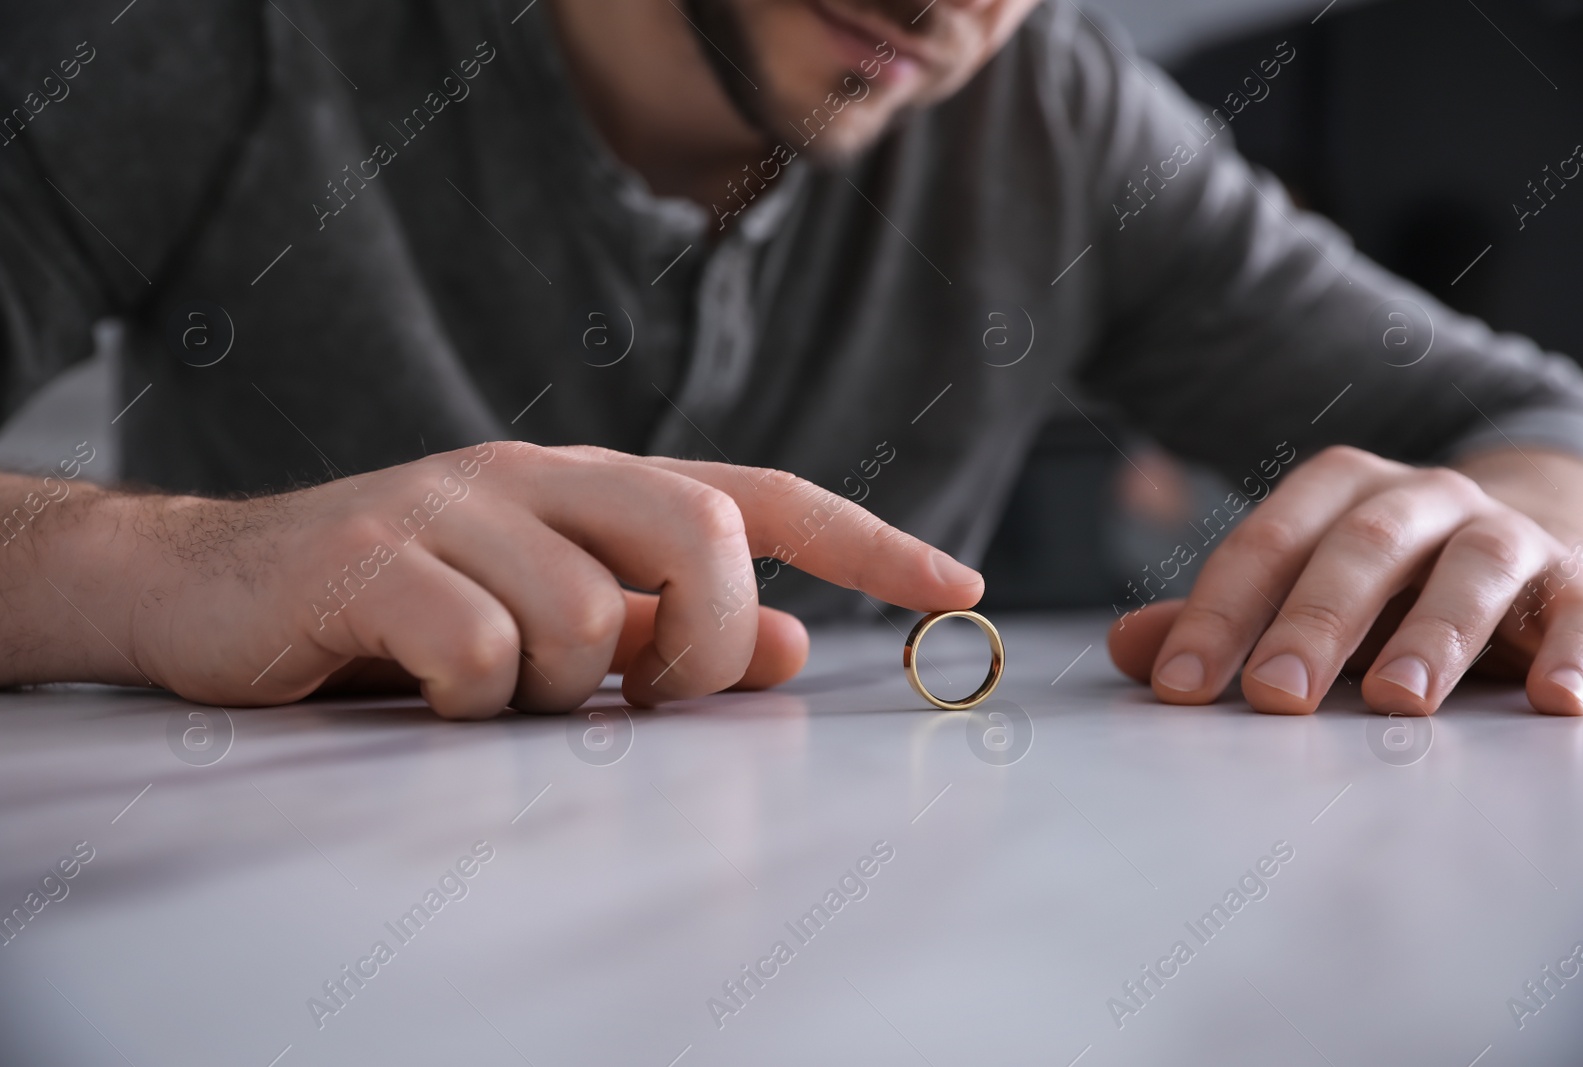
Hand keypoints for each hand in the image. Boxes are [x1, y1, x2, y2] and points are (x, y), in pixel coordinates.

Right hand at [108, 443, 982, 717]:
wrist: (201, 588)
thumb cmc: (394, 615)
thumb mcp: (544, 621)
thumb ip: (658, 630)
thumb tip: (783, 641)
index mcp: (585, 486)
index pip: (754, 494)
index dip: (864, 540)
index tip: (956, 585)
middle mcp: (532, 474)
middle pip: (698, 527)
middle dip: (701, 637)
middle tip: (644, 692)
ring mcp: (450, 505)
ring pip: (586, 614)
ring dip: (558, 694)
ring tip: (490, 697)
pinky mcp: (372, 556)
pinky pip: (482, 650)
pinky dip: (470, 702)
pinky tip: (421, 697)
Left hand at [1107, 445, 1582, 714]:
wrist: (1538, 526)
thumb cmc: (1398, 577)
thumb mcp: (1311, 589)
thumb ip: (1227, 620)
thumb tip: (1129, 650)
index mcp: (1339, 495)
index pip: (1266, 546)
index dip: (1217, 615)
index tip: (1180, 686)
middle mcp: (1421, 500)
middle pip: (1361, 548)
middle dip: (1314, 623)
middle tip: (1276, 697)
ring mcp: (1505, 533)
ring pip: (1473, 564)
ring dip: (1436, 632)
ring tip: (1401, 701)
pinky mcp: (1581, 579)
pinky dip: (1575, 651)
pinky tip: (1554, 699)